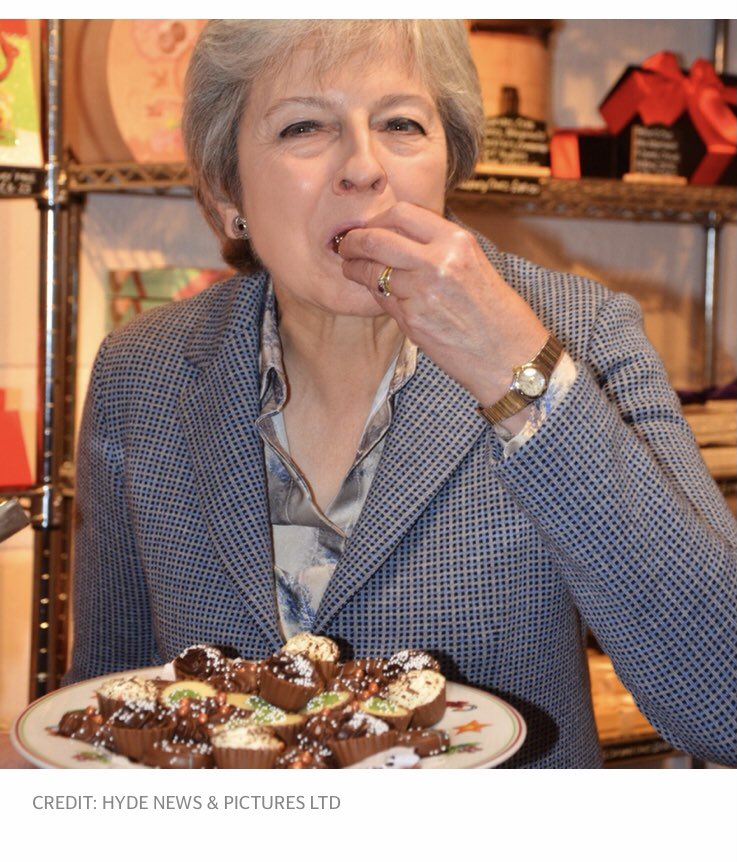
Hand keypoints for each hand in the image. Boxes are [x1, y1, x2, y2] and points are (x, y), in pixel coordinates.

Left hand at [338, 202, 548, 407]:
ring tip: (352, 269)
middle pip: (376, 239)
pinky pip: (382, 299)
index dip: (377, 219)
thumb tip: (397, 235)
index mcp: (456, 241)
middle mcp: (438, 262)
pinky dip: (374, 294)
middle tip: (345, 246)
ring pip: (372, 272)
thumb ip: (439, 246)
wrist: (509, 356)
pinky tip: (376, 292)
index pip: (401, 214)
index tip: (369, 227)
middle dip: (353, 242)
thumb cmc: (496, 313)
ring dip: (356, 270)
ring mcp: (422, 293)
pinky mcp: (412, 321)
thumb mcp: (474, 264)